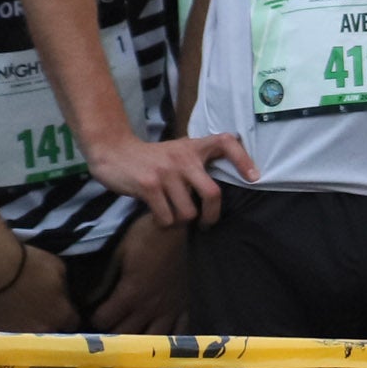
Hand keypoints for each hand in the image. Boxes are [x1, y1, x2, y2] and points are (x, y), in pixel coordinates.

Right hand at [0, 238, 79, 335]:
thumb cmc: (27, 265)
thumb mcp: (58, 267)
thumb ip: (64, 286)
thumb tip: (63, 294)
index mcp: (60, 315)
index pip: (72, 322)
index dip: (66, 313)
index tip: (59, 306)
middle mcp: (43, 331)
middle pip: (51, 331)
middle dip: (47, 321)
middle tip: (38, 306)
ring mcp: (20, 336)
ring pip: (29, 335)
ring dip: (27, 325)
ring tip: (19, 310)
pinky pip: (7, 334)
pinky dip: (7, 325)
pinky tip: (2, 312)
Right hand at [89, 128, 256, 226]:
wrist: (113, 152)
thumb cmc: (150, 158)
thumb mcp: (176, 152)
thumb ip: (195, 164)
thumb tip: (217, 195)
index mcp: (193, 147)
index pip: (226, 143)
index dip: (243, 159)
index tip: (254, 177)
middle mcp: (183, 157)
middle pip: (212, 194)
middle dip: (212, 216)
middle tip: (207, 224)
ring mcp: (166, 171)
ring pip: (188, 213)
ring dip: (180, 221)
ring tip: (172, 214)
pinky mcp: (149, 185)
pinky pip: (167, 218)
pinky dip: (164, 222)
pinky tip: (157, 213)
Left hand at [92, 213, 191, 333]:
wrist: (180, 228)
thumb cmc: (146, 235)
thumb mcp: (119, 251)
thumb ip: (106, 276)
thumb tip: (89, 294)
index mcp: (131, 293)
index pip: (104, 320)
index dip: (95, 319)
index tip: (93, 315)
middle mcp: (149, 307)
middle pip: (126, 335)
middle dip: (113, 334)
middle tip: (109, 329)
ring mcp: (170, 309)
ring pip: (152, 340)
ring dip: (139, 342)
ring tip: (132, 340)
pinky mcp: (185, 306)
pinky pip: (179, 332)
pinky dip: (169, 341)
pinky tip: (162, 344)